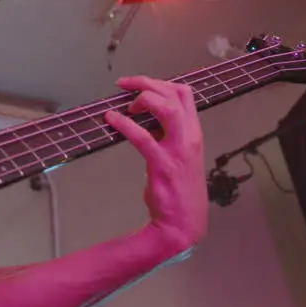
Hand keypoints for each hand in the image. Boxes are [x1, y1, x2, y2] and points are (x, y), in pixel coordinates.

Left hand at [104, 76, 207, 260]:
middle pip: (175, 94)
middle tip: (125, 85)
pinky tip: (111, 119)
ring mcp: (178, 150)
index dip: (161, 82)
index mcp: (194, 133)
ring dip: (143, 99)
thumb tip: (146, 117)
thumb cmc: (179, 189)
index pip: (185, 94)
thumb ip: (169, 135)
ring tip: (125, 104)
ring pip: (166, 109)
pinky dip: (124, 124)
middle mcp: (190, 138)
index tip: (140, 84)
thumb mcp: (180, 155)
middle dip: (148, 83)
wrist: (183, 223)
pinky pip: (142, 136)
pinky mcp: (162, 164)